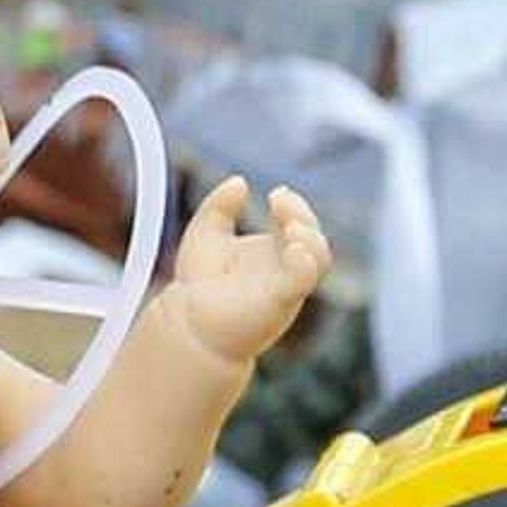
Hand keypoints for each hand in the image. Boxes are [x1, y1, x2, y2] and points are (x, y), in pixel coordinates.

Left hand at [166, 176, 326, 367]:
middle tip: (279, 201)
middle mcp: (287, 269)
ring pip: (319, 259)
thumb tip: (241, 182)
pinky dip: (304, 263)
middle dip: (303, 214)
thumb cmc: (200, 286)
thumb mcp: (206, 233)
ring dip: (311, 237)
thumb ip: (220, 205)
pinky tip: (294, 249)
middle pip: (315, 237)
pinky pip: (303, 281)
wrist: (187, 325)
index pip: (301, 223)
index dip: (295, 205)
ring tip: (290, 226)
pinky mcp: (278, 302)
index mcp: (275, 252)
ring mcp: (286, 286)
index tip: (276, 194)